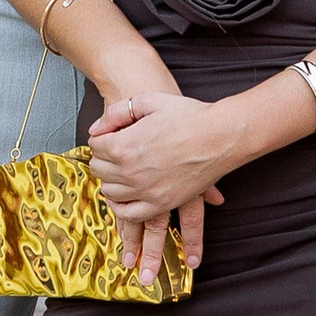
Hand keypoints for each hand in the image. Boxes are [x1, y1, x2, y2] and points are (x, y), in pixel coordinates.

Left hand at [85, 91, 225, 290]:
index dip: (102, 138)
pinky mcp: (162, 204)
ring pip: (109, 192)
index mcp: (123, 146)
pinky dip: (121, 207)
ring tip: (121, 171)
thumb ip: (117, 112)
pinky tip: (124, 198)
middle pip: (99, 169)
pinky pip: (129, 214)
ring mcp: (146, 191)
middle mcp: (130, 172)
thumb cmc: (189, 116)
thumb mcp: (149, 101)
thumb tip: (96, 129)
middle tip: (116, 151)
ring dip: (111, 181)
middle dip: (104, 158)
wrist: (221, 135)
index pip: (94, 146)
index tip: (111, 135)